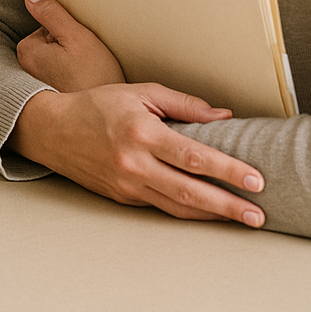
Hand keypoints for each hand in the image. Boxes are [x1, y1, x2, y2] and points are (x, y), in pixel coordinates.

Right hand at [9, 84, 265, 226]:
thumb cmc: (98, 106)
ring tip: (242, 219)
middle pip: (190, 190)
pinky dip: (188, 211)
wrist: (52, 130)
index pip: (194, 157)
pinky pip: (161, 206)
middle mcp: (134, 163)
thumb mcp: (140, 93)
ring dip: (213, 215)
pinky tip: (208, 212)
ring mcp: (127, 184)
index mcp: (142, 132)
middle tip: (258, 214)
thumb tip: (223, 116)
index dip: (228, 170)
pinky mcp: (122, 197)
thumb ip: (183, 104)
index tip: (256, 180)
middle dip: (228, 204)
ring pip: (178, 206)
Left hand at [16, 0, 124, 91]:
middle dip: (68, 49)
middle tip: (86, 62)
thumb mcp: (77, 37)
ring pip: (57, 62)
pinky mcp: (49, 98)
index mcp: (27, 51)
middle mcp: (24, 70)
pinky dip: (71, 80)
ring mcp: (35, 86)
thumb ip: (52, 13)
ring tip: (86, 75)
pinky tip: (83, 87)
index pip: (47, 27)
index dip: (69, 32)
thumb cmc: (94, 78)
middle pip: (50, 45)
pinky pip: (60, 79)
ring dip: (71, 65)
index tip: (80, 46)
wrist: (108, 119)